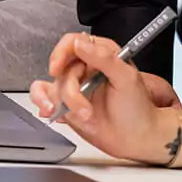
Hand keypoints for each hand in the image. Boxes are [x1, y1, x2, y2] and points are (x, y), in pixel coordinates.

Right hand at [30, 33, 181, 164]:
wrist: (136, 138)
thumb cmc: (138, 108)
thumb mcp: (126, 78)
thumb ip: (104, 58)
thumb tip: (80, 43)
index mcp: (101, 54)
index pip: (72, 43)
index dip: (61, 53)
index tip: (57, 68)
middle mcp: (86, 68)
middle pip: (61, 70)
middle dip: (71, 93)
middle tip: (85, 108)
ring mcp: (76, 87)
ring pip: (54, 87)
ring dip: (68, 106)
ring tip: (86, 117)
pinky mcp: (67, 104)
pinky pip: (44, 96)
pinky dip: (43, 103)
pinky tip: (51, 111)